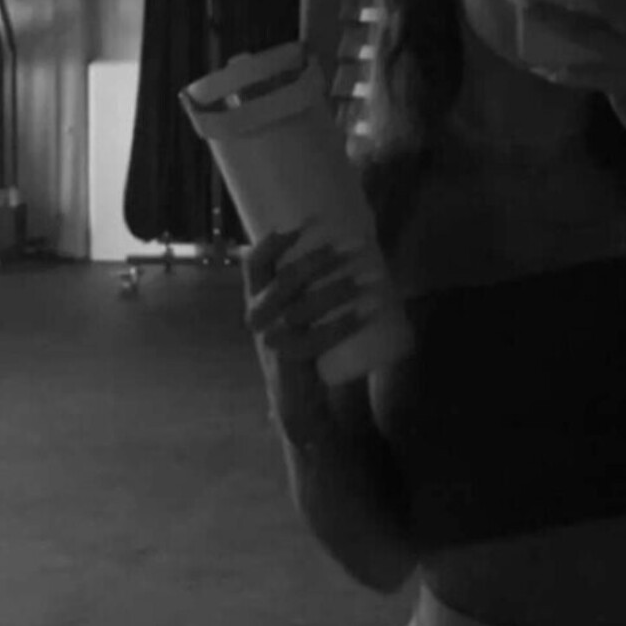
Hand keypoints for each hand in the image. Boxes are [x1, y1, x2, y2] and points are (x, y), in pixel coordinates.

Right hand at [240, 223, 377, 446]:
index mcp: (256, 300)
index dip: (275, 241)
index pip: (254, 263)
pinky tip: (370, 312)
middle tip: (356, 245)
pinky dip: (347, 323)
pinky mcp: (289, 360)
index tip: (307, 223)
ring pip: (305, 306)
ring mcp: (271, 340)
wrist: (297, 402)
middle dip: (323, 258)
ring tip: (372, 276)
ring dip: (341, 287)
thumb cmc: (304, 349)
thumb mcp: (296, 316)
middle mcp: (257, 317)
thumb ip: (307, 290)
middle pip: (287, 278)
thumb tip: (351, 252)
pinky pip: (320, 337)